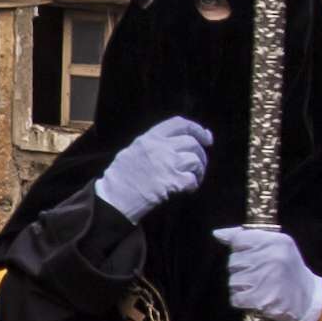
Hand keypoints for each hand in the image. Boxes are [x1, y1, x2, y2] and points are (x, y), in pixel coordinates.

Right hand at [94, 115, 213, 223]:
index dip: (197, 129)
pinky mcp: (173, 182)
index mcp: (150, 137)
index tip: (206, 137)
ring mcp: (168, 164)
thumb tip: (177, 143)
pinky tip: (188, 189)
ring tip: (194, 178)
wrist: (115, 197)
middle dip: (201, 153)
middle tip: (199, 164)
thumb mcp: (133, 150)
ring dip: (199, 170)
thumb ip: (154, 144)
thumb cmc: (121, 176)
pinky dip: (194, 184)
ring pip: (196, 160)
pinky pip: (193, 179)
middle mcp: (161, 147)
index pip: (179, 123)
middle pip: (192, 142)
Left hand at [215, 221, 321, 320]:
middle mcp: (270, 257)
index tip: (250, 257)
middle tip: (258, 275)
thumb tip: (217, 234)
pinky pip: (235, 298)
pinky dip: (242, 301)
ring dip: (241, 287)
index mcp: (276, 241)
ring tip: (259, 287)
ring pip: (233, 281)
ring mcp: (265, 278)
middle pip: (234, 261)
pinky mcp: (260, 299)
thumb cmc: (288, 271)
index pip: (240, 239)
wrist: (308, 301)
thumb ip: (247, 238)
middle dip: (241, 270)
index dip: (240, 250)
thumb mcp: (277, 246)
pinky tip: (255, 299)